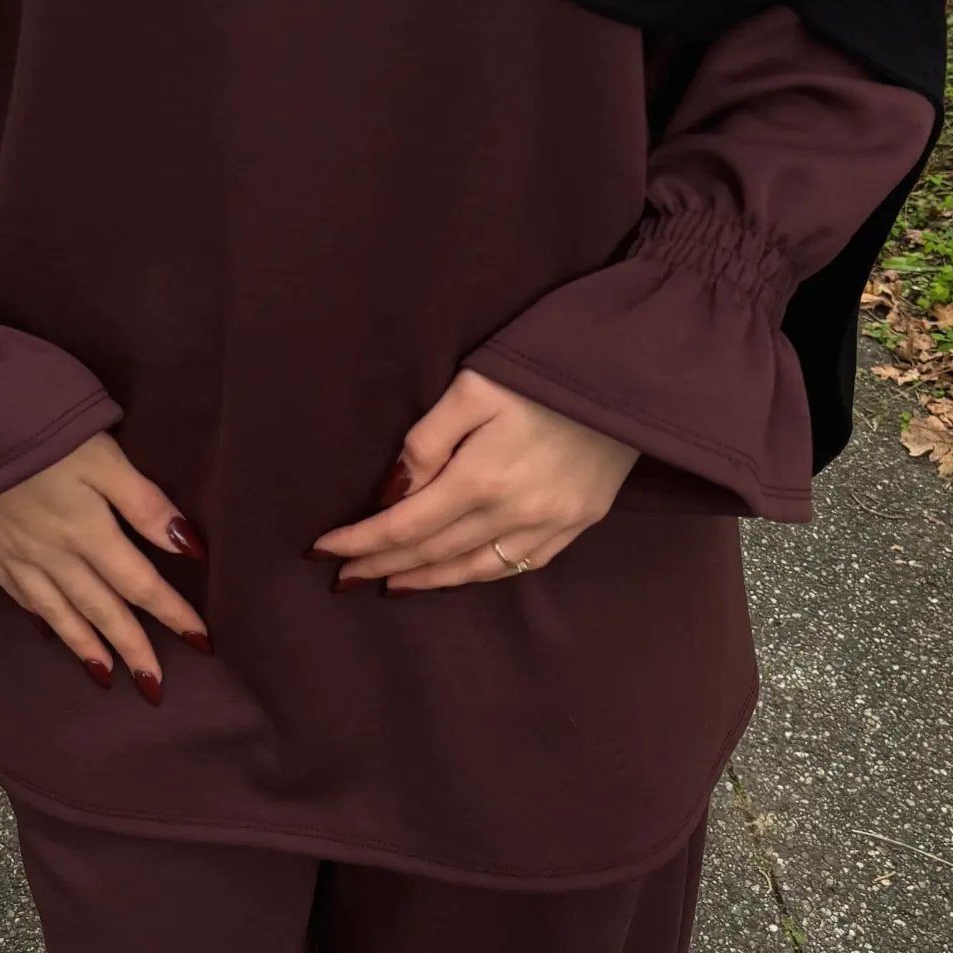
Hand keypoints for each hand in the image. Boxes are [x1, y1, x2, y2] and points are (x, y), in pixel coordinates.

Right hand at [0, 433, 209, 700]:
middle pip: (102, 610)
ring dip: (86, 648)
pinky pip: (21, 598)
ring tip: (107, 677)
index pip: (140, 585)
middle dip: (132, 650)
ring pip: (59, 614)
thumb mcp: (104, 457)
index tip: (200, 642)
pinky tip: (51, 630)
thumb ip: (144, 504)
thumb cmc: (40, 430)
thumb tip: (187, 548)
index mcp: (88, 533)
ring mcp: (17, 557)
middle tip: (155, 688)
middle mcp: (54, 556)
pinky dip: (42, 620)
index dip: (172, 615)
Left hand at [311, 369, 636, 592]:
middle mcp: (515, 513)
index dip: (360, 541)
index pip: (404, 525)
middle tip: (345, 577)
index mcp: (481, 478)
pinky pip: (519, 565)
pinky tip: (458, 575)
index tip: (322, 550)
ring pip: (475, 568)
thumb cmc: (543, 369)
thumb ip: (427, 440)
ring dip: (427, 580)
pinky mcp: (579, 522)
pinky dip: (479, 575)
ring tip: (391, 583)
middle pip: (433, 552)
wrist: (630, 371)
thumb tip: (392, 492)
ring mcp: (551, 523)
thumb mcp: (473, 387)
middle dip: (383, 565)